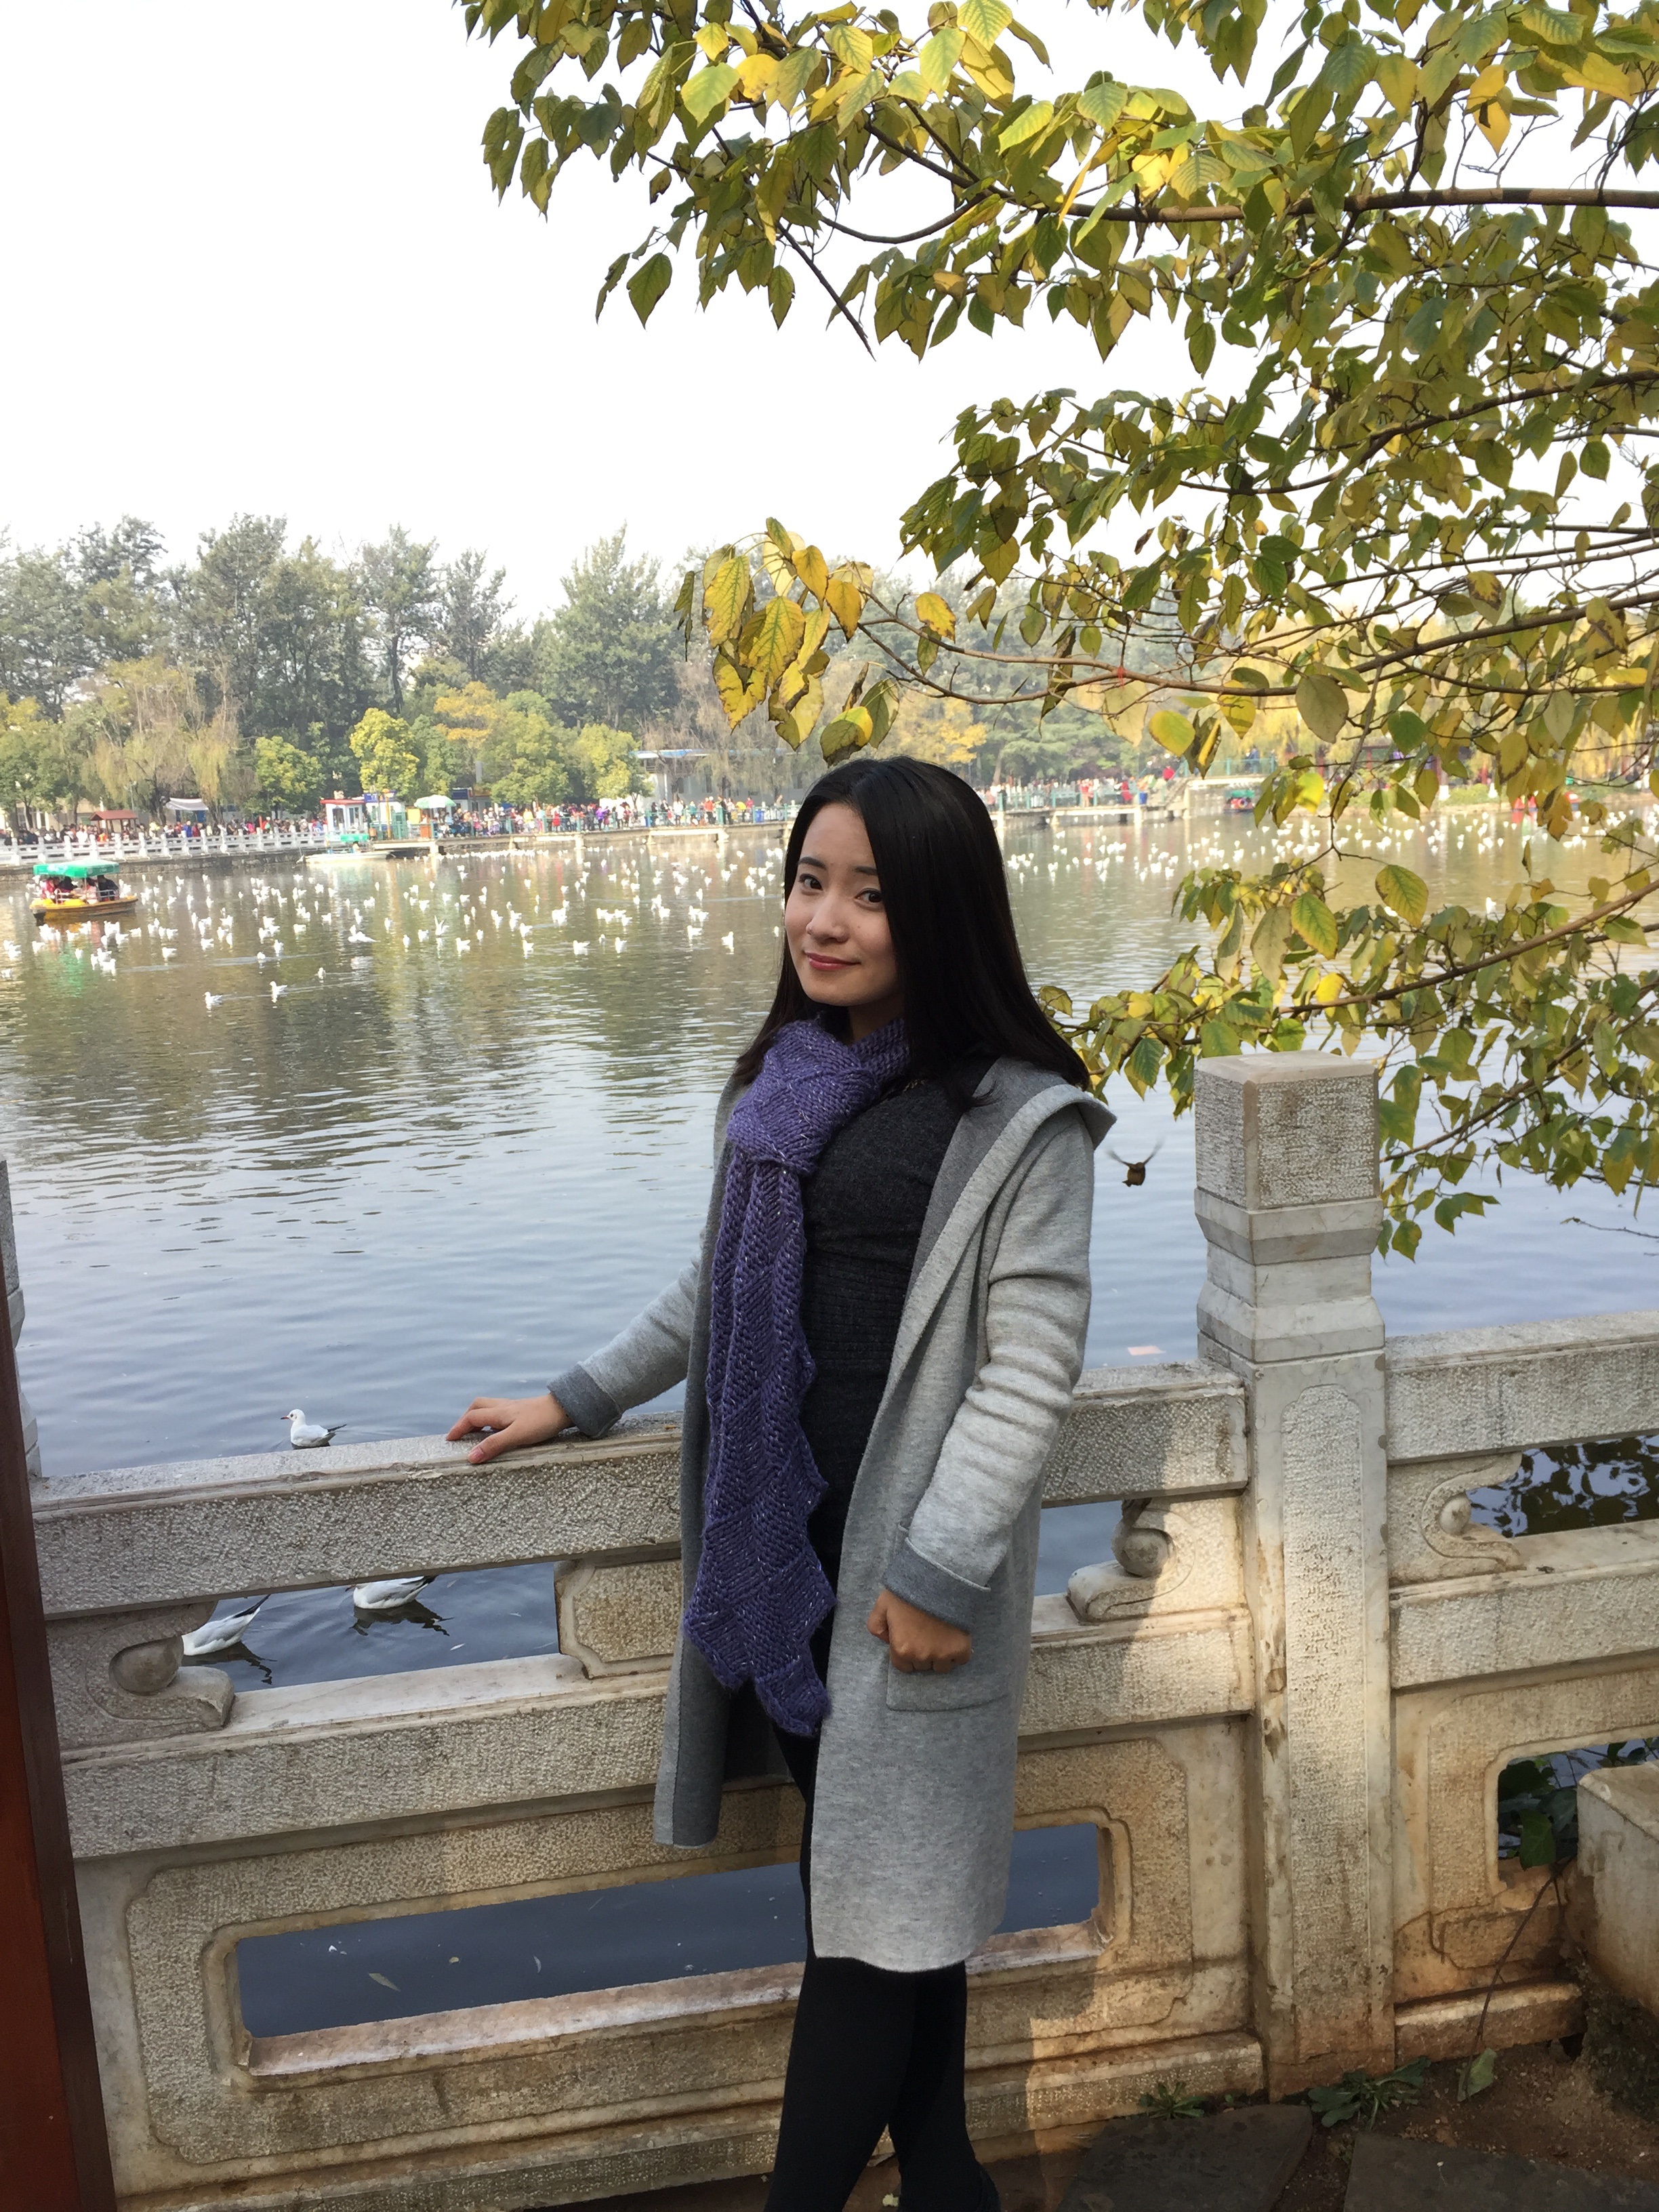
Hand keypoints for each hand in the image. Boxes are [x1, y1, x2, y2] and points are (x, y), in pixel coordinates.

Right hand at [446, 1392, 570, 1464]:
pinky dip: (491, 1419)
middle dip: (465, 1418)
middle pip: (477, 1407)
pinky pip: (500, 1412)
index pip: (471, 1418)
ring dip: (478, 1418)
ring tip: (476, 1433)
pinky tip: (498, 1430)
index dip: (458, 1428)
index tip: (449, 1439)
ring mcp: (513, 1408)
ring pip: (488, 1408)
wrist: (564, 1409)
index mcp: (498, 1413)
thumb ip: (494, 1445)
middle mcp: (503, 1407)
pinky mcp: (522, 1411)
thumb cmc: (541, 1422)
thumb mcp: (516, 1436)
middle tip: (460, 1433)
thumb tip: (471, 1456)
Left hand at [867, 1589, 971, 1672]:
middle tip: (925, 1633)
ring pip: (941, 1667)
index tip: (911, 1640)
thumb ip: (876, 1625)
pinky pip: (961, 1660)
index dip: (906, 1653)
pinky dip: (958, 1652)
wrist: (939, 1580)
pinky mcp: (961, 1649)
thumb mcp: (882, 1604)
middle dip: (922, 1653)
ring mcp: (943, 1655)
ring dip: (941, 1656)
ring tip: (940, 1636)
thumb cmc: (909, 1591)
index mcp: (901, 1649)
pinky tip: (954, 1637)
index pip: (903, 1666)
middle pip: (922, 1666)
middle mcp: (921, 1657)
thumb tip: (886, 1640)